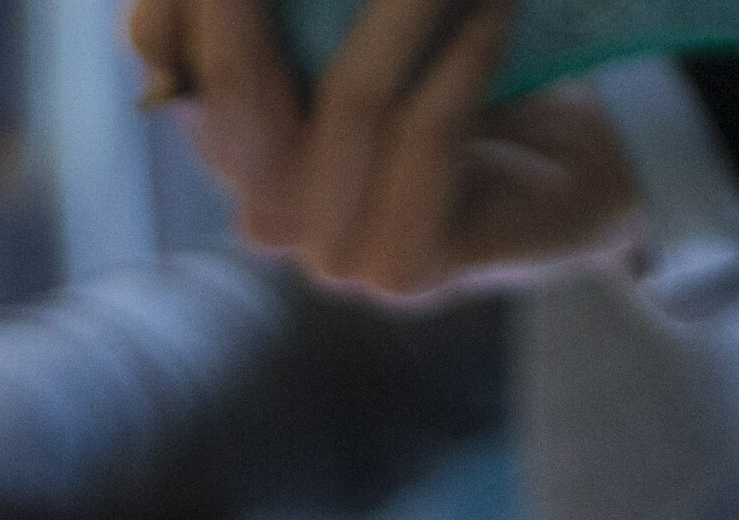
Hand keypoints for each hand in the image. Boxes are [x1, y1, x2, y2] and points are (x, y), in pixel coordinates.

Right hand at [129, 0, 644, 300]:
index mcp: (231, 136)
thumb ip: (300, 2)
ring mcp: (329, 254)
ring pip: (348, 104)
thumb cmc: (467, 66)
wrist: (576, 166)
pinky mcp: (404, 273)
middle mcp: (263, 209)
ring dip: (409, 7)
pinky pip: (426, 139)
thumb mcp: (359, 15)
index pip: (162, 47)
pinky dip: (466, 59)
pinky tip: (497, 11)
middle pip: (234, 86)